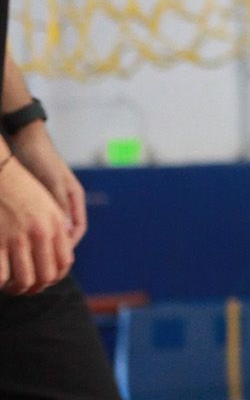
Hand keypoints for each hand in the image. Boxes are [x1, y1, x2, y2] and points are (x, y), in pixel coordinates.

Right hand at [0, 151, 76, 295]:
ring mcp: (17, 238)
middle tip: (25, 288)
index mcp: (55, 224)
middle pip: (45, 276)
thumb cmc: (21, 185)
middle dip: (36, 288)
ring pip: (24, 280)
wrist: (0, 171)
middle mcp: (40, 233)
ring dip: (17, 289)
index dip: (55, 277)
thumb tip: (65, 256)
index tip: (44, 280)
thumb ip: (57, 228)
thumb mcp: (48, 203)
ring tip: (10, 287)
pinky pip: (1, 275)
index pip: (64, 263)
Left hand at [12, 123, 87, 247]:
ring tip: (30, 251)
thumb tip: (68, 233)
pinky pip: (39, 220)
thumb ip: (60, 206)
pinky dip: (33, 230)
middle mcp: (65, 201)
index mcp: (74, 197)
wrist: (27, 140)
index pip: (78, 228)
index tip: (55, 256)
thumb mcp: (52, 182)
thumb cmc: (42, 159)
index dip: (69, 244)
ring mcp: (51, 200)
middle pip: (65, 231)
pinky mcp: (37, 199)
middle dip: (55, 246)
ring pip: (51, 227)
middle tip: (41, 258)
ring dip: (43, 239)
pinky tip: (21, 236)